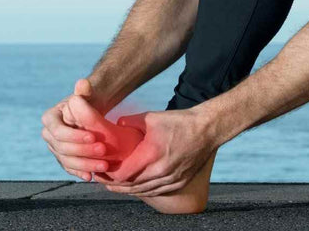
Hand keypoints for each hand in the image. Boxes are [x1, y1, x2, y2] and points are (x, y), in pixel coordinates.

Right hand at [40, 79, 116, 180]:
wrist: (91, 113)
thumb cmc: (88, 101)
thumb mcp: (87, 94)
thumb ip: (85, 90)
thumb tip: (83, 83)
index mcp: (50, 118)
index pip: (58, 131)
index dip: (74, 136)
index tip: (93, 137)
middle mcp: (49, 135)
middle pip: (62, 148)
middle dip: (83, 151)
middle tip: (103, 150)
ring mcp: (55, 148)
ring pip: (66, 161)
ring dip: (85, 164)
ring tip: (104, 165)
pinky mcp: (63, 158)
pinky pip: (70, 168)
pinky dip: (80, 172)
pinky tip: (92, 176)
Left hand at [94, 107, 217, 197]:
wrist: (207, 129)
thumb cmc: (180, 122)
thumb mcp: (152, 117)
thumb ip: (130, 122)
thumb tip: (115, 125)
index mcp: (152, 154)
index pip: (123, 174)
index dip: (109, 174)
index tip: (101, 169)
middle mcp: (161, 170)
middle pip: (130, 185)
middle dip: (113, 183)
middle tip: (102, 179)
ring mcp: (171, 179)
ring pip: (142, 191)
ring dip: (126, 189)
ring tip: (114, 185)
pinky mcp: (179, 182)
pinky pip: (155, 191)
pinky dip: (142, 190)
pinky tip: (134, 187)